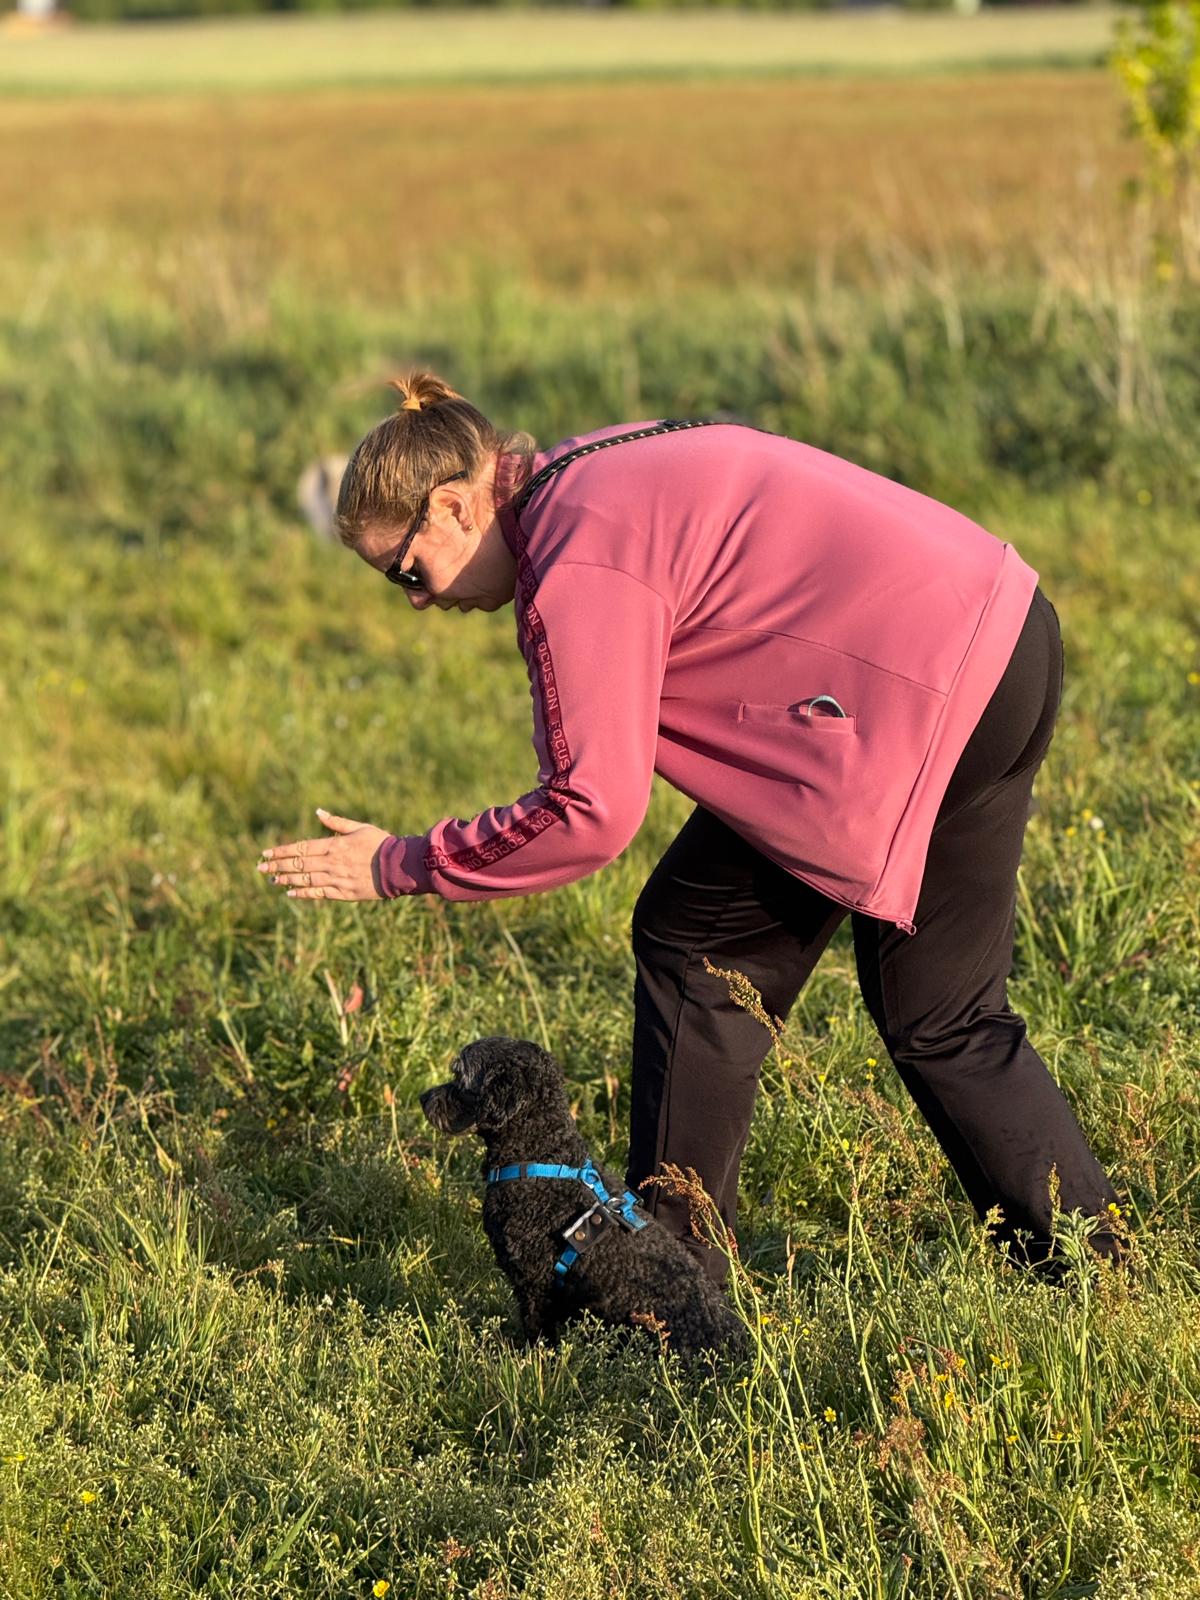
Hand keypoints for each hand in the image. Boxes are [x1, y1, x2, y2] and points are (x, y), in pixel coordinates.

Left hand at [258, 808, 388, 900]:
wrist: (400, 866)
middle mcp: (332, 863)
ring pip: (306, 879)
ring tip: (272, 880)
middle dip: (278, 866)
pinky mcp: (344, 893)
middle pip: (299, 864)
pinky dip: (304, 893)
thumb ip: (336, 822)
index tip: (266, 853)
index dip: (281, 851)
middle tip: (261, 868)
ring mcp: (337, 879)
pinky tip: (291, 893)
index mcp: (335, 845)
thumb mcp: (359, 827)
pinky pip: (319, 893)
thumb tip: (318, 812)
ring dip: (287, 880)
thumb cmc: (381, 844)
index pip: (301, 848)